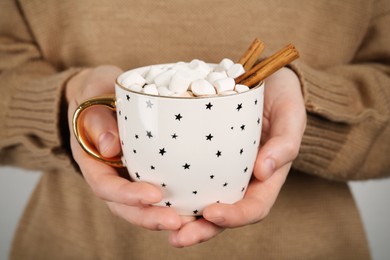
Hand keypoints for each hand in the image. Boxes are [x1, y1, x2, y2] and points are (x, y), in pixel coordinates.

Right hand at [66, 65, 190, 230]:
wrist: (103, 94)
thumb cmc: (97, 92)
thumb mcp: (93, 94)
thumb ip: (98, 118)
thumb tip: (110, 148)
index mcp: (92, 161)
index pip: (105, 186)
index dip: (127, 195)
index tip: (154, 195)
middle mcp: (109, 174)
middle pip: (124, 206)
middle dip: (148, 217)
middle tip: (176, 222)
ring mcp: (127, 175)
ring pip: (141, 205)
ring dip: (163, 216)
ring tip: (190, 223)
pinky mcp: (144, 171)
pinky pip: (157, 192)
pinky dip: (173, 203)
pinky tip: (195, 208)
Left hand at [168, 67, 305, 246]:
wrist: (264, 80)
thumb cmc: (282, 97)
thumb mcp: (291, 114)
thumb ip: (285, 142)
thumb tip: (264, 171)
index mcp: (266, 177)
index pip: (254, 207)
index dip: (235, 216)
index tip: (211, 213)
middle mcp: (242, 179)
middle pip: (223, 214)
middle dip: (202, 230)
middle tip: (177, 238)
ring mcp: (222, 170)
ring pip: (202, 201)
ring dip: (183, 218)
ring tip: (159, 224)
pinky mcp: (204, 156)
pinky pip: (189, 177)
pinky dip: (174, 189)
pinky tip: (153, 192)